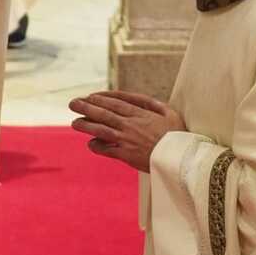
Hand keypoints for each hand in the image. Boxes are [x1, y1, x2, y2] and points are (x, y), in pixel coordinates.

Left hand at [70, 91, 184, 171]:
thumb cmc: (178, 135)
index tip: (89, 96)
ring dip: (86, 125)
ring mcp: (127, 140)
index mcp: (141, 113)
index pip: (115, 102)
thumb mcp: (169, 112)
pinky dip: (97, 146)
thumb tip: (137, 99)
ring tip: (74, 123)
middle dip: (86, 107)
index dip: (100, 98)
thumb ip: (151, 104)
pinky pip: (107, 150)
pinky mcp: (127, 156)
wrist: (182, 158)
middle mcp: (131, 125)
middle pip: (104, 113)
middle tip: (73, 103)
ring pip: (101, 130)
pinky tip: (90, 143)